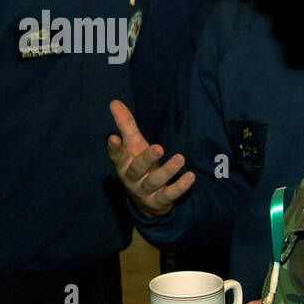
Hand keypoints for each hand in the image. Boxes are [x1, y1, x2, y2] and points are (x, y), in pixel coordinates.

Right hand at [106, 99, 194, 217]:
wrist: (145, 201)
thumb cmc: (138, 165)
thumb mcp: (133, 145)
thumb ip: (125, 125)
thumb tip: (114, 101)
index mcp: (124, 164)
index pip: (116, 156)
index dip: (114, 148)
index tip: (112, 137)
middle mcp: (132, 179)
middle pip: (137, 169)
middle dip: (147, 159)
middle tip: (158, 147)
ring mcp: (144, 192)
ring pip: (154, 182)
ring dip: (167, 171)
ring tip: (180, 158)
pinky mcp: (159, 202)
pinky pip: (169, 195)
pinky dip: (180, 187)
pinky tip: (190, 176)